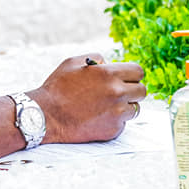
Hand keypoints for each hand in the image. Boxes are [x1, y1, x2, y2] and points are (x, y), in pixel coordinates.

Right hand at [30, 54, 145, 144]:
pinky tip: (97, 117)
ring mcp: (117, 113)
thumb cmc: (57, 88)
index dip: (131, 74)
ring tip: (105, 105)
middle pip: (142, 91)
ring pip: (135, 108)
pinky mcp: (113, 130)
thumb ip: (96, 59)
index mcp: (108, 74)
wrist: (46, 116)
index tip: (126, 78)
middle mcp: (117, 93)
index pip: (138, 71)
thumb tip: (109, 64)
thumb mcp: (71, 62)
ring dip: (125, 106)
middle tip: (118, 92)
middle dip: (131, 90)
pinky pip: (123, 123)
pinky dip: (114, 120)